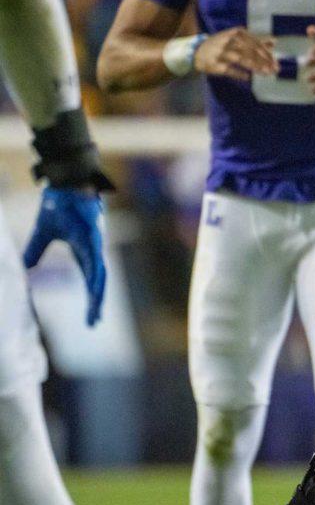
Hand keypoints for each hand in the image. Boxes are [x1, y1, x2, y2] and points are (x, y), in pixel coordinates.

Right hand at [23, 188, 106, 325]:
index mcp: (83, 250)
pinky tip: (96, 289)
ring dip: (98, 293)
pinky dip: (96, 274)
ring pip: (100, 274)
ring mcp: (96, 242)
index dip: (91, 298)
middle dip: (96, 302)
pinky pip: (97, 258)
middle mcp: (93, 249)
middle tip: (94, 323)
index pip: (89, 280)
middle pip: (97, 282)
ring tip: (95, 312)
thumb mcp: (43, 233)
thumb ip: (35, 251)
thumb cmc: (58, 203)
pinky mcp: (95, 234)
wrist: (63, 181)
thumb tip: (24, 268)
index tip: (91, 318)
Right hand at [193, 28, 275, 81]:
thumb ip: (256, 40)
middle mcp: (230, 41)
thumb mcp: (238, 38)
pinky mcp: (216, 64)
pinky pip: (230, 70)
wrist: (198, 51)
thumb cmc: (223, 44)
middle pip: (251, 51)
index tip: (276, 63)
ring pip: (242, 59)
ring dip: (255, 66)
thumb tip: (274, 41)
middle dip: (264, 61)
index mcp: (237, 33)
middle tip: (275, 70)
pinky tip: (248, 78)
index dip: (267, 54)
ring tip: (266, 73)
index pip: (256, 43)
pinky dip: (239, 74)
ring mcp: (222, 52)